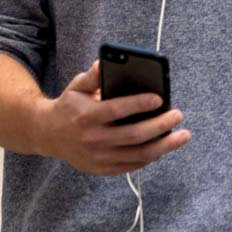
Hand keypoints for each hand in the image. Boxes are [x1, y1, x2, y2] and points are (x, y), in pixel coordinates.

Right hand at [34, 62, 189, 175]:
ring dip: (164, 145)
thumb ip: (93, 76)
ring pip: (138, 155)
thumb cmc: (70, 106)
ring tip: (182, 135)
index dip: (139, 104)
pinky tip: (164, 146)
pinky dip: (151, 156)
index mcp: (87, 116)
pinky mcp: (102, 169)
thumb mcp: (77, 87)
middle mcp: (93, 139)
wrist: (48, 134)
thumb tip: (105, 62)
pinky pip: (132, 165)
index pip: (116, 110)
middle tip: (178, 115)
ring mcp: (98, 158)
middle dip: (160, 125)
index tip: (159, 98)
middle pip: (134, 135)